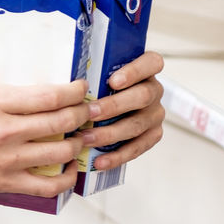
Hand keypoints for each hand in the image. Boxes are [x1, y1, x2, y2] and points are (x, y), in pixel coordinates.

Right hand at [0, 66, 91, 199]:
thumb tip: (3, 53)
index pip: (49, 95)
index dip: (74, 92)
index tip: (82, 88)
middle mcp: (3, 131)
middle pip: (60, 122)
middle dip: (83, 115)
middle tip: (89, 110)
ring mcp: (5, 160)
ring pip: (59, 152)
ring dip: (78, 143)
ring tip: (83, 136)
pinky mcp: (3, 183)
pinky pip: (45, 185)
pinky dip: (65, 179)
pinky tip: (70, 169)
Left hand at [81, 51, 165, 169]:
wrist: (109, 109)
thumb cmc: (101, 86)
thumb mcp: (100, 73)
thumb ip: (92, 74)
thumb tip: (68, 80)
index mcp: (146, 69)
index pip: (152, 63)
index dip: (135, 71)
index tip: (113, 82)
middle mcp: (155, 91)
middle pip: (143, 96)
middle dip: (114, 106)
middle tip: (90, 113)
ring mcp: (155, 114)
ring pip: (138, 125)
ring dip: (110, 133)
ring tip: (86, 139)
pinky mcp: (153, 135)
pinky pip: (137, 148)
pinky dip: (116, 156)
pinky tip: (99, 160)